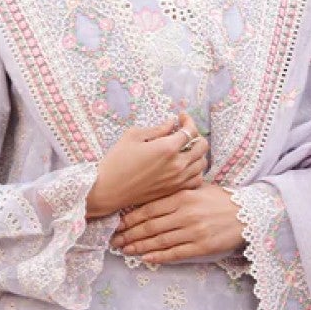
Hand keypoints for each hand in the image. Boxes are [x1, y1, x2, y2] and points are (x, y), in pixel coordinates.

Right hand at [86, 110, 208, 219]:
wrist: (108, 190)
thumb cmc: (116, 161)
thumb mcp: (133, 136)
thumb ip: (157, 129)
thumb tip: (171, 123)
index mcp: (167, 148)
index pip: (190, 130)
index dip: (188, 120)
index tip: (181, 117)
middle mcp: (177, 165)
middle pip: (202, 146)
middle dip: (196, 135)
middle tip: (184, 133)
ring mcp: (177, 180)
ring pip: (202, 164)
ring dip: (197, 153)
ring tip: (186, 150)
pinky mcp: (174, 191)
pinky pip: (196, 180)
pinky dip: (195, 171)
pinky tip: (186, 167)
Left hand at [110, 182, 245, 264]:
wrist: (249, 213)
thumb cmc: (221, 200)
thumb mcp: (198, 188)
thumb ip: (176, 192)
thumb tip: (151, 196)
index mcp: (183, 197)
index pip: (149, 209)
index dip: (130, 219)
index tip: (117, 224)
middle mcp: (186, 214)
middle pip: (150, 226)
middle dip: (129, 235)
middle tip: (114, 241)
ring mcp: (194, 231)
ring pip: (160, 241)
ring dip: (140, 247)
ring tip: (125, 250)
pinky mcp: (202, 247)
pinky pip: (175, 253)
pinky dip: (159, 256)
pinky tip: (145, 258)